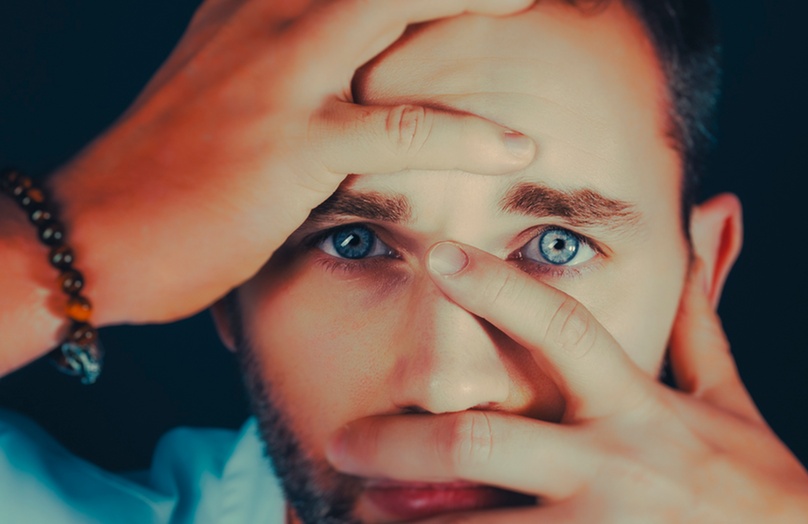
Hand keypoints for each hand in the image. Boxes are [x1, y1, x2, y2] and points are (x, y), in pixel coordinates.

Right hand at [45, 0, 535, 325]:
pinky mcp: (291, 143)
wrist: (97, 231)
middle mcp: (266, 16)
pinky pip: (399, 130)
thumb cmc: (169, 170)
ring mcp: (280, 74)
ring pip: (394, 6)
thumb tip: (339, 59)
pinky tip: (514, 150)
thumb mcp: (222, 85)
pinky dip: (465, 136)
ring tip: (531, 3)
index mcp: (252, 0)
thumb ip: (276, 54)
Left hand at [325, 242, 807, 522]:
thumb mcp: (729, 395)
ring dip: (408, 518)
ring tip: (357, 508)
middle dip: (401, 442)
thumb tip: (708, 222)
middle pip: (484, 444)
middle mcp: (611, 462)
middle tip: (345, 438)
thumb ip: (698, 315)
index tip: (440, 253)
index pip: (561, 328)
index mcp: (638, 403)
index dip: (498, 286)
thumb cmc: (760, 482)